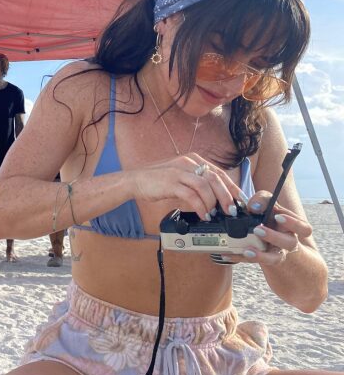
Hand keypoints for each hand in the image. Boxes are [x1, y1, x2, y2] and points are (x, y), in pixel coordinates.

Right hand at [129, 154, 244, 220]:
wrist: (135, 180)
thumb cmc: (158, 181)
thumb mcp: (181, 177)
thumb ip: (196, 182)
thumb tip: (216, 197)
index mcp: (193, 160)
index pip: (219, 172)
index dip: (232, 187)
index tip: (240, 200)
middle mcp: (188, 163)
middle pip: (215, 178)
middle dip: (226, 196)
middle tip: (231, 210)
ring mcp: (179, 172)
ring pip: (205, 186)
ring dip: (213, 203)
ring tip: (214, 214)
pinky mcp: (170, 183)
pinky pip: (191, 196)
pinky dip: (200, 207)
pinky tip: (202, 215)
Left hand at [223, 193, 311, 264]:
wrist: (268, 237)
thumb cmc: (269, 215)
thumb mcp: (267, 204)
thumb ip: (262, 200)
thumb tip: (253, 206)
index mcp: (293, 227)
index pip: (304, 228)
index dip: (293, 223)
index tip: (277, 216)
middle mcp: (288, 241)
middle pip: (289, 242)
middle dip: (274, 236)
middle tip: (257, 229)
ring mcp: (277, 253)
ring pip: (275, 258)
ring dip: (261, 255)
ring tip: (247, 250)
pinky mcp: (262, 259)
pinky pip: (252, 261)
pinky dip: (239, 257)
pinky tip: (227, 254)